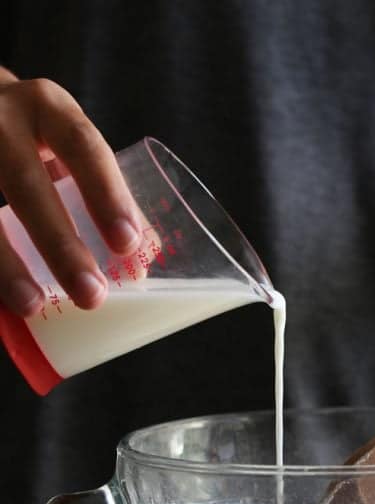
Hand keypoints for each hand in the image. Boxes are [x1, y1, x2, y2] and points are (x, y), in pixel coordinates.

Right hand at [0, 69, 140, 316]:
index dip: (106, 194)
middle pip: (27, 182)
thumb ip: (100, 192)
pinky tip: (0, 300)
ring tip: (33, 305)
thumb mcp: (64, 147)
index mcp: (46, 108)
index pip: (82, 146)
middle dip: (59, 243)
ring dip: (7, 265)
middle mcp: (0, 119)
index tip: (127, 244)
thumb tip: (142, 261)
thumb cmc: (29, 137)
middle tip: (90, 294)